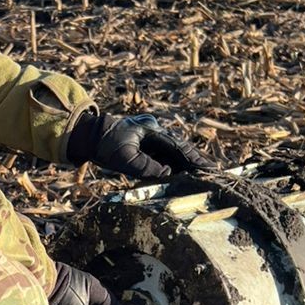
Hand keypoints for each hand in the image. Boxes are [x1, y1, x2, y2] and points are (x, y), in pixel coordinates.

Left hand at [66, 110, 216, 181]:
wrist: (90, 135)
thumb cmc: (105, 145)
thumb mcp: (124, 158)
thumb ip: (146, 166)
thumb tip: (168, 173)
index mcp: (152, 130)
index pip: (178, 147)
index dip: (194, 158)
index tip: (208, 167)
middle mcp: (155, 131)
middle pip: (180, 148)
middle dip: (196, 160)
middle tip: (214, 171)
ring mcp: (151, 137)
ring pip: (173, 152)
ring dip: (187, 163)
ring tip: (204, 174)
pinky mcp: (146, 144)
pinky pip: (164, 155)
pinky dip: (175, 164)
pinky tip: (184, 173)